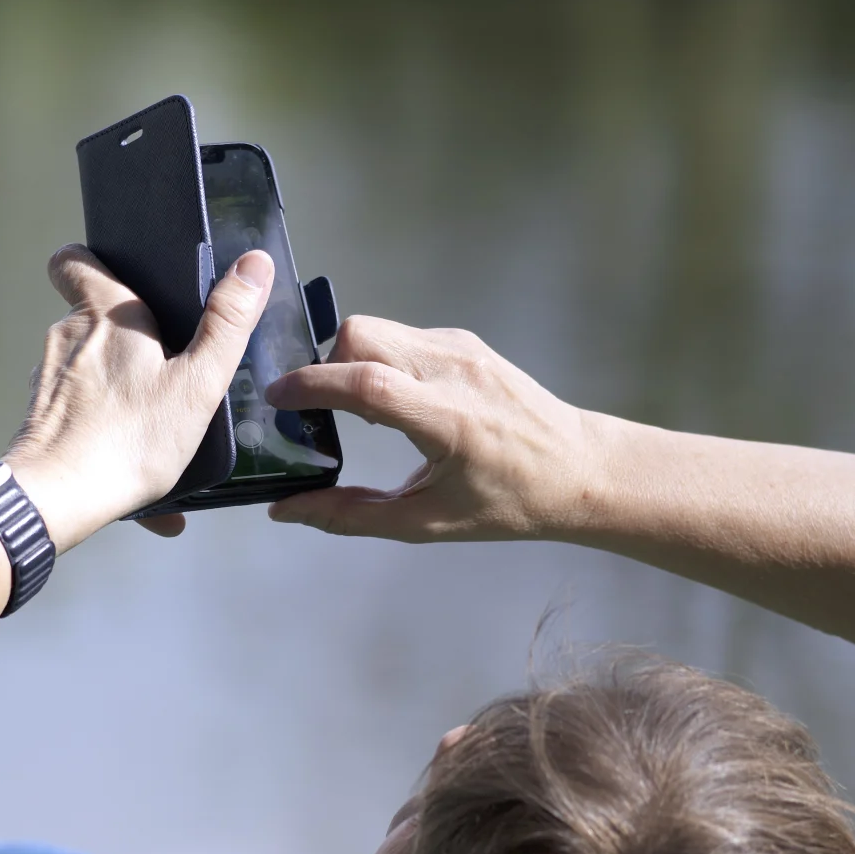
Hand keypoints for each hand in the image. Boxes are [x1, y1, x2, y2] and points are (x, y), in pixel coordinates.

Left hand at [3, 245, 272, 548]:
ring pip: (85, 372)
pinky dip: (105, 435)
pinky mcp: (40, 420)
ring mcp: (47, 379)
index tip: (120, 279)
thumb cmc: (129, 438)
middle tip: (161, 364)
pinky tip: (136, 473)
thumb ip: (227, 323)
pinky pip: (80, 420)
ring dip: (116, 391)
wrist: (57, 499)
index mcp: (103, 313)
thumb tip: (255, 264)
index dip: (90, 262)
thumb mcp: (196, 382)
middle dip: (122, 336)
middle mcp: (66, 336)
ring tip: (154, 426)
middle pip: (88, 317)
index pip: (72, 260)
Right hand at [260, 317, 606, 542]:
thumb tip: (286, 511)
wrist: (578, 469)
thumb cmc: (508, 504)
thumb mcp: (426, 523)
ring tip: (356, 406)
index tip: (276, 398)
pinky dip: (382, 359)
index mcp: (446, 420)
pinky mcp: (467, 342)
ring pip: (380, 329)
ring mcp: (462, 349)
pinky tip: (393, 399)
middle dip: (326, 365)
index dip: (312, 386)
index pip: (365, 384)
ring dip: (351, 359)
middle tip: (320, 408)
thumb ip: (351, 516)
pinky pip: (404, 336)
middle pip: (362, 335)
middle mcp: (453, 371)